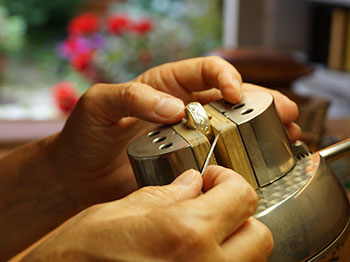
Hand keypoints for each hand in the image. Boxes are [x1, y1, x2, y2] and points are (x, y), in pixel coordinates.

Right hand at [22, 166, 273, 261]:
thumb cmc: (78, 253)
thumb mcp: (120, 211)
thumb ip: (166, 195)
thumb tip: (193, 184)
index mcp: (186, 233)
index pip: (242, 196)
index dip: (229, 181)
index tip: (213, 180)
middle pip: (259, 234)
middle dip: (239, 215)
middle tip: (213, 206)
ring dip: (235, 243)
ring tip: (203, 233)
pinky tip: (193, 256)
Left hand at [51, 56, 299, 206]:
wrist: (80, 175)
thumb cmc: (85, 135)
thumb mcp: (99, 104)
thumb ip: (131, 97)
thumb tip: (174, 108)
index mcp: (167, 84)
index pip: (207, 71)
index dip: (227, 77)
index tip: (237, 94)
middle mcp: (184, 108)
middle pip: (230, 98)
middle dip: (260, 101)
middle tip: (285, 111)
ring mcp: (190, 136)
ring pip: (233, 125)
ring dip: (262, 126)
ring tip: (287, 132)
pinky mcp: (189, 161)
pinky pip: (222, 154)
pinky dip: (244, 154)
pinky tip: (263, 159)